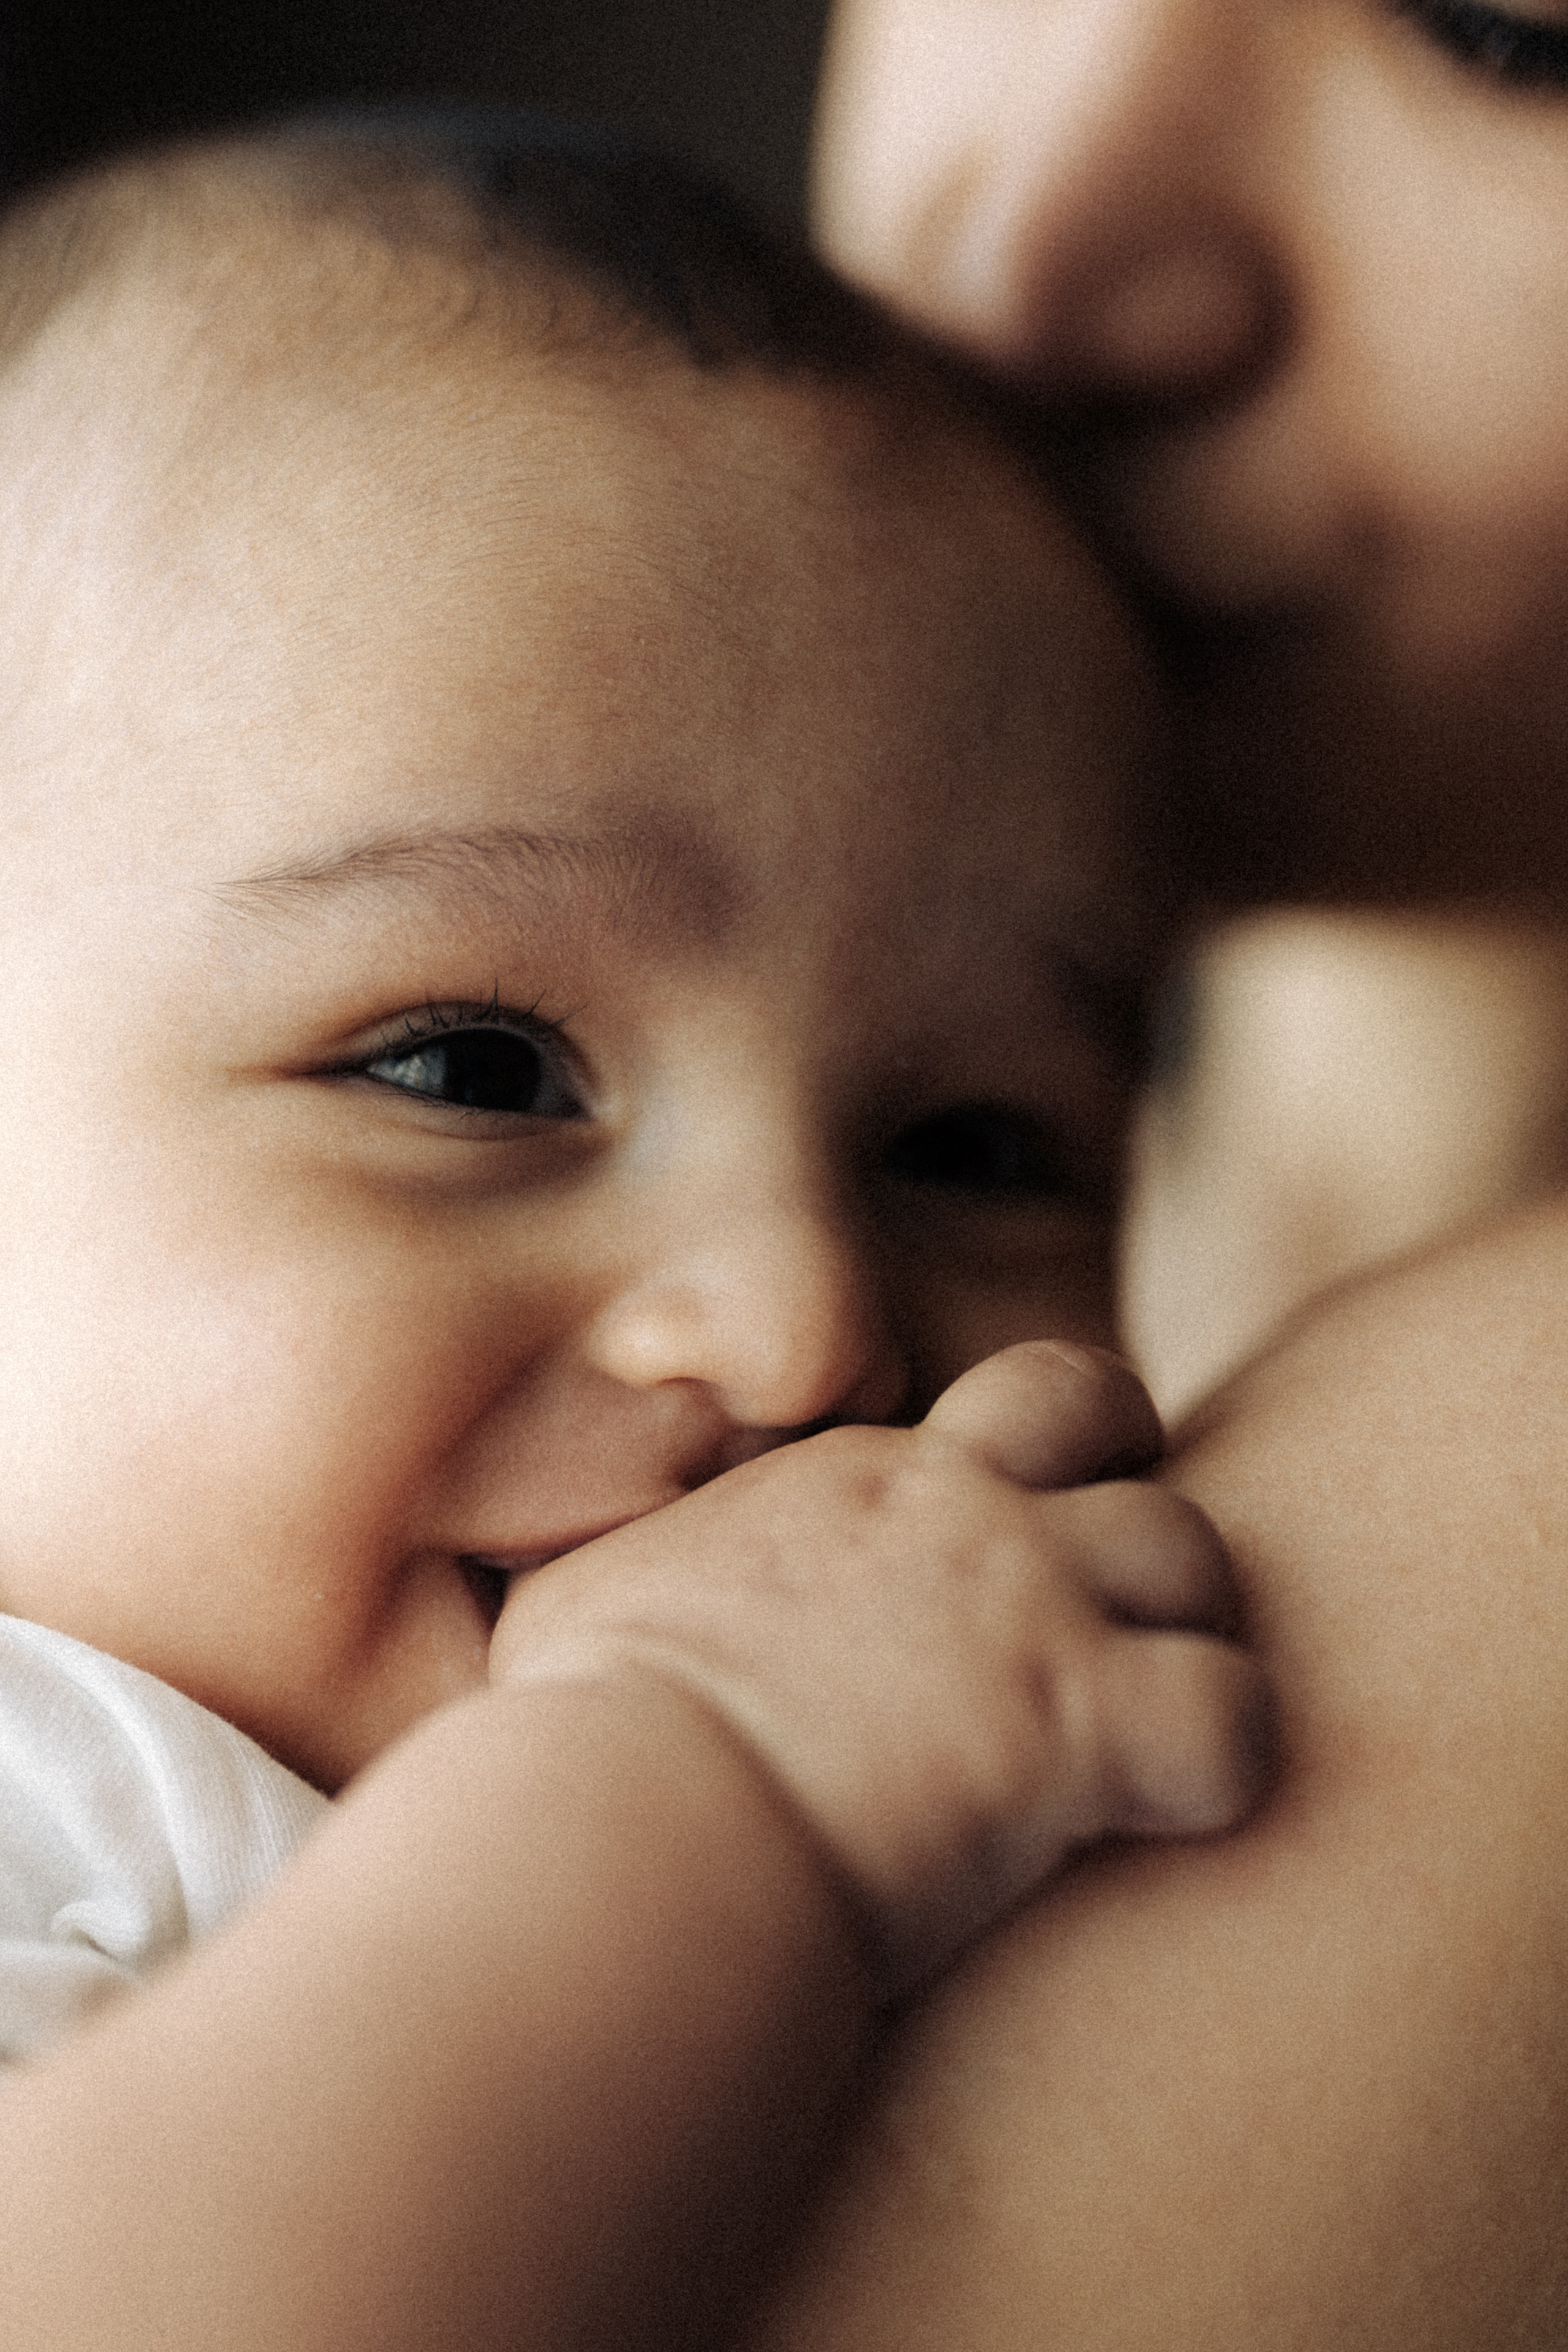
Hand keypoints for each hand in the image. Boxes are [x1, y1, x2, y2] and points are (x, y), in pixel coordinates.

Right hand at [491, 1341, 1270, 1995]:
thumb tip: (552, 1578)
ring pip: (1201, 1552)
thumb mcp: (573, 1608)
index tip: (1013, 1548)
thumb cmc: (584, 1736)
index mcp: (853, 1479)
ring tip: (1149, 1718)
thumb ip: (610, 1568)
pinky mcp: (1082, 1723)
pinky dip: (1227, 1760)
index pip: (996, 1409)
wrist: (638, 1820)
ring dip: (1195, 1627)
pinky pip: (1237, 1717)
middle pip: (1115, 1408)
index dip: (1034, 1462)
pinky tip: (1173, 1810)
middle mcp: (959, 1506)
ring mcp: (1032, 1602)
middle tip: (1125, 1586)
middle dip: (1140, 1475)